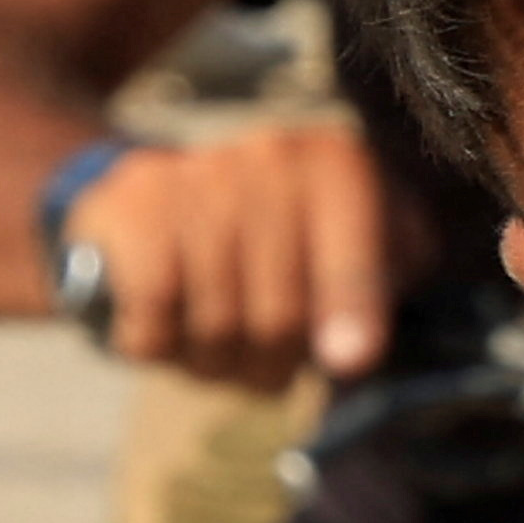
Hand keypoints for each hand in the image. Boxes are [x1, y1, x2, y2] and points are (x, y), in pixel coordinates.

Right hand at [69, 118, 431, 386]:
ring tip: (218, 344)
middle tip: (269, 364)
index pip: (357, 250)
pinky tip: (163, 324)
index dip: (354, 308)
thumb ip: (392, 277)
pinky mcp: (131, 208)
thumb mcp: (354, 243)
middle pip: (282, 313)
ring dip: (217, 362)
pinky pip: (152, 321)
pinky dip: (157, 345)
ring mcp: (197, 177)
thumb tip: (364, 344)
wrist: (160, 198)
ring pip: (217, 326)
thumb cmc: (279, 240)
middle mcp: (273, 158)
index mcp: (340, 166)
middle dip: (276, 363)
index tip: (352, 360)